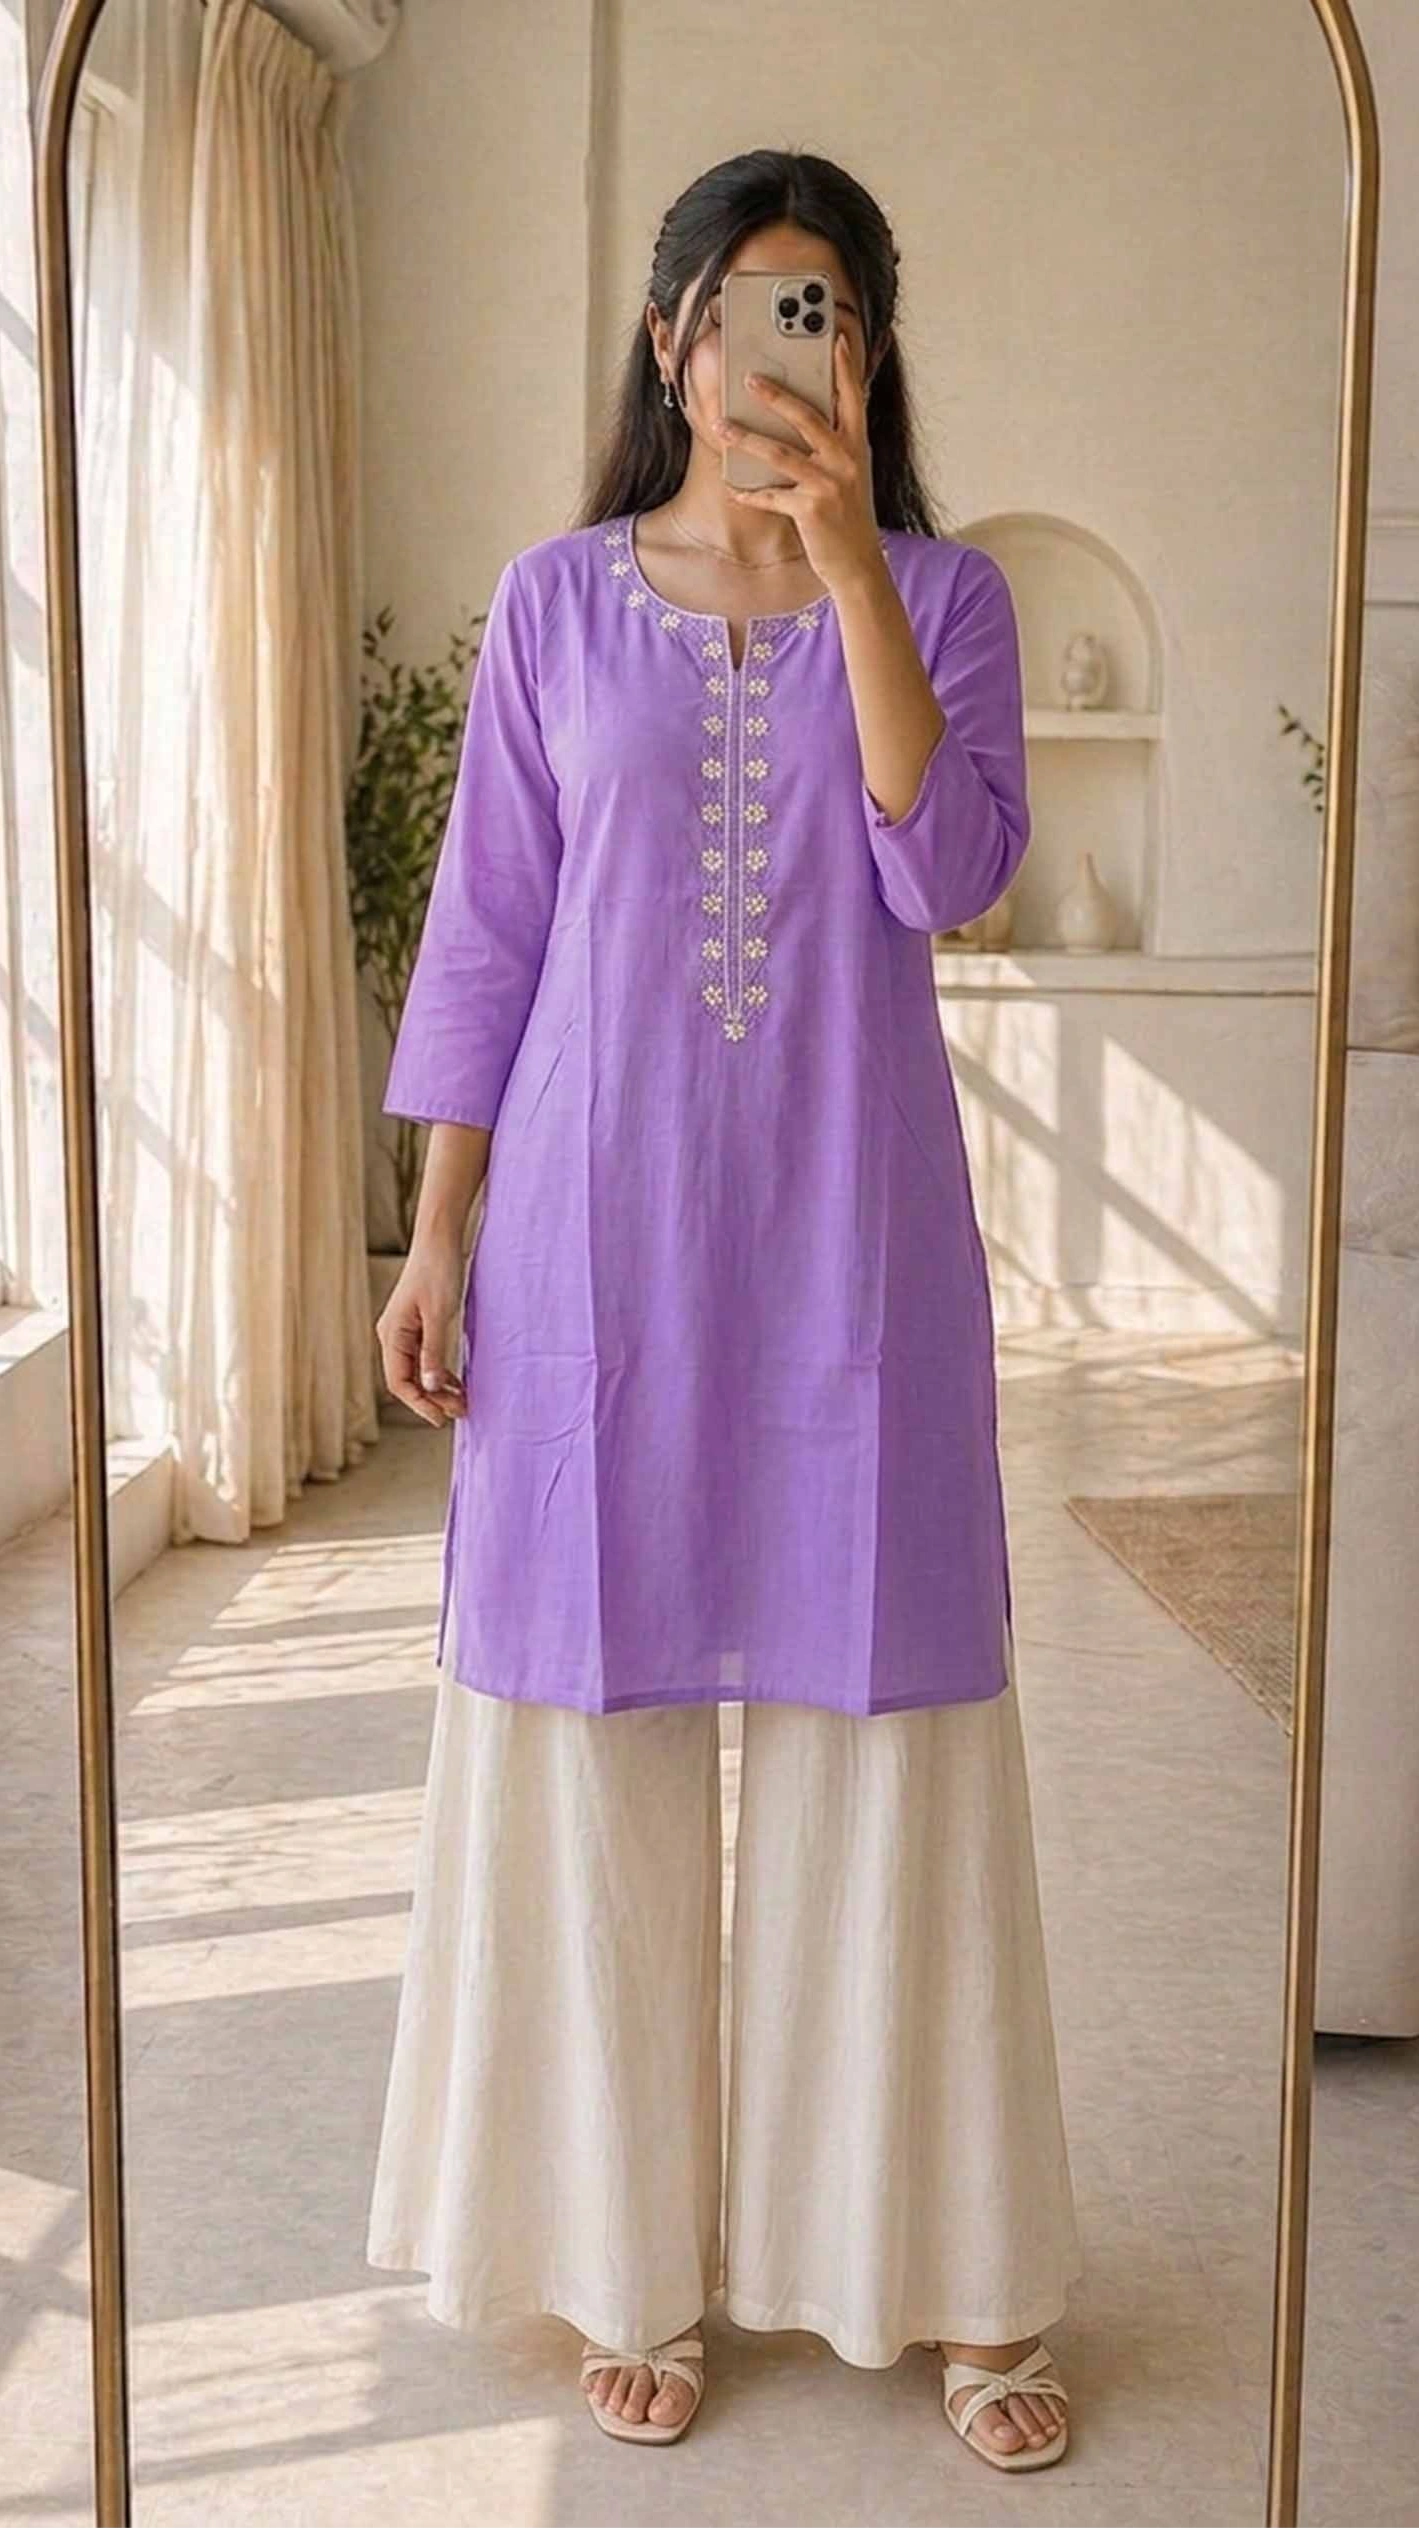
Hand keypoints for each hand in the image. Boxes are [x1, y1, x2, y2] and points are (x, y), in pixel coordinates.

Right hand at [375, 1238, 467, 1425]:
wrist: (440, 1239)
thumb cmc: (438, 1272)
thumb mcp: (439, 1315)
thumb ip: (434, 1352)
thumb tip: (431, 1387)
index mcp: (392, 1334)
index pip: (400, 1382)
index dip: (420, 1404)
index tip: (441, 1419)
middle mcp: (393, 1335)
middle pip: (407, 1380)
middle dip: (432, 1399)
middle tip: (461, 1412)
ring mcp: (404, 1331)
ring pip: (417, 1371)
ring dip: (438, 1388)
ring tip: (462, 1402)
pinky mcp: (418, 1325)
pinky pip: (425, 1358)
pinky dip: (440, 1372)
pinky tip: (457, 1383)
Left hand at [714, 332, 883, 596]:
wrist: (858, 565)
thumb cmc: (848, 517)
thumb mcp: (849, 474)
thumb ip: (834, 446)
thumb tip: (801, 417)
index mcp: (856, 446)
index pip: (854, 397)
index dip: (845, 367)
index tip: (835, 338)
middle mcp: (845, 460)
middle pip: (807, 416)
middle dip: (775, 395)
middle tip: (748, 378)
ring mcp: (828, 484)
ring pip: (779, 452)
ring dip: (745, 438)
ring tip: (721, 426)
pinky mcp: (810, 510)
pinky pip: (770, 495)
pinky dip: (748, 492)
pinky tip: (732, 487)